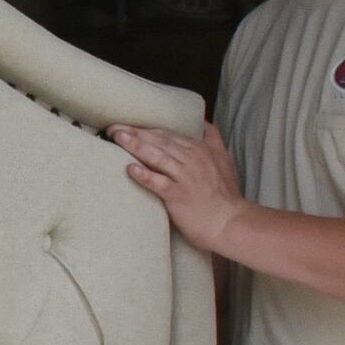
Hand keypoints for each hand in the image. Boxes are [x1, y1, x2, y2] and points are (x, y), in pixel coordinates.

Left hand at [109, 122, 252, 255]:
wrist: (231, 222)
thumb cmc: (225, 195)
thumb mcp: (224, 160)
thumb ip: (213, 140)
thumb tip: (204, 122)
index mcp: (200, 150)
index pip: (168, 135)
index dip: (147, 129)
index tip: (127, 125)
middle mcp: (192, 159)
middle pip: (160, 141)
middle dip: (135, 132)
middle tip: (113, 127)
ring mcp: (185, 177)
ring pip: (158, 157)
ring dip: (136, 146)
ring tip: (117, 138)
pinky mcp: (179, 195)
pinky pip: (159, 182)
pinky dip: (144, 175)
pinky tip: (130, 169)